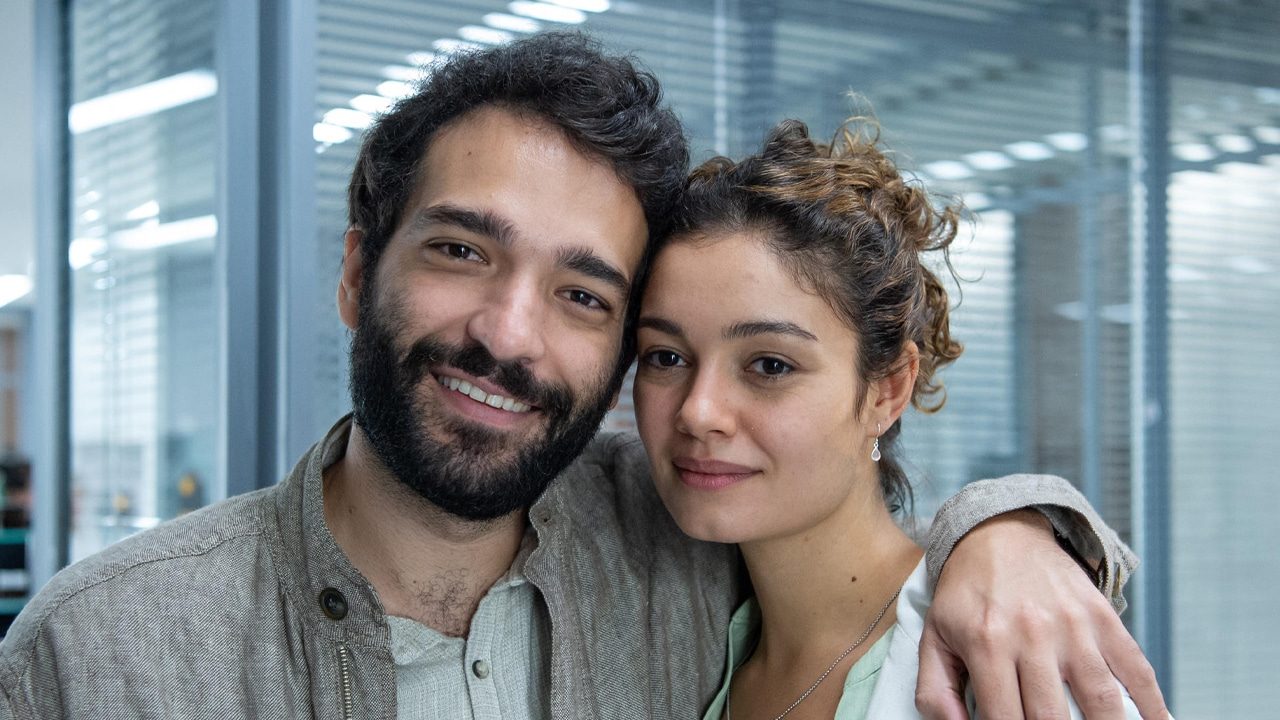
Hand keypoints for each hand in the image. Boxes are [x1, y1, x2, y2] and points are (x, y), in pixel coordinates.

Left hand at [915, 510, 1167, 719]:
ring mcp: (1074, 627)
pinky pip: (1137, 670)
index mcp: (987, 644)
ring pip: (1102, 702)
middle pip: (1054, 718)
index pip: (1005, 719)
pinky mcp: (1103, 617)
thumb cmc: (965, 594)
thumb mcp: (934, 636)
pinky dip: (1153, 706)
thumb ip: (936, 691)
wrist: (999, 534)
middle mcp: (1033, 636)